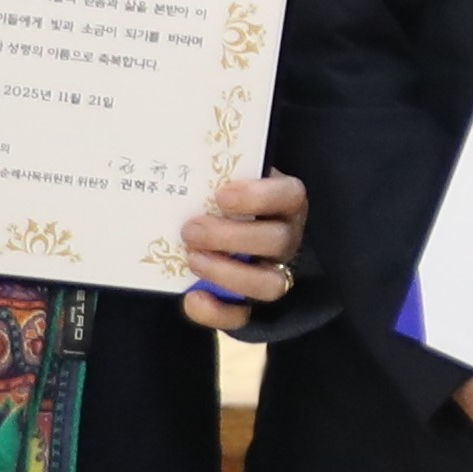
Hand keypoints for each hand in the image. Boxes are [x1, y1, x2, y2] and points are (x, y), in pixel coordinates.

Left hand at [179, 169, 304, 330]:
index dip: (259, 197)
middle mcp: (287, 238)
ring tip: (193, 259)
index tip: (221, 195)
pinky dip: (218, 312)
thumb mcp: (224, 181)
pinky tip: (192, 298)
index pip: (290, 195)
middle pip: (278, 241)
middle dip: (231, 237)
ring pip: (271, 284)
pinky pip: (245, 317)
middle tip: (190, 230)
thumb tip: (181, 154)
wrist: (213, 231)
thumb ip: (213, 175)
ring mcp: (276, 273)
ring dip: (228, 273)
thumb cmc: (219, 200)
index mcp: (285, 202)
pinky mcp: (255, 304)